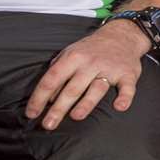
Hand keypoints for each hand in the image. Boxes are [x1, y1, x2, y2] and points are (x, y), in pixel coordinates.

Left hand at [24, 20, 149, 129]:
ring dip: (87, 103)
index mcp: (72, 58)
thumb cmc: (90, 49)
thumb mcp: (70, 54)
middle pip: (72, 88)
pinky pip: (127, 87)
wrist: (121, 35)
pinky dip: (125, 97)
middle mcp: (90, 63)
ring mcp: (109, 69)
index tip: (32, 113)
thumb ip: (58, 73)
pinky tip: (119, 106)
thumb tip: (48, 98)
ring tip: (76, 116)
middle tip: (48, 125)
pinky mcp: (128, 74)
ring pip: (96, 88)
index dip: (39, 97)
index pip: (51, 79)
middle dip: (59, 108)